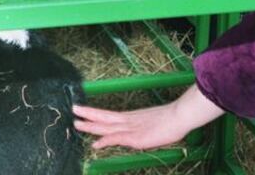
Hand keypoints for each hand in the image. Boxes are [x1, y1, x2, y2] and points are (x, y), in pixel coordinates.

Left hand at [73, 86, 224, 149]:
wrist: (179, 116)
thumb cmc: (172, 120)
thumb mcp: (154, 124)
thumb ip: (144, 129)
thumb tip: (141, 133)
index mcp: (132, 117)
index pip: (110, 115)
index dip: (96, 114)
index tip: (84, 112)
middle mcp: (128, 120)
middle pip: (104, 117)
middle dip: (88, 114)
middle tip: (74, 110)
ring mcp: (131, 128)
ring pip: (106, 126)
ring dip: (91, 125)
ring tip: (77, 123)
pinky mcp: (135, 137)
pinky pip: (116, 138)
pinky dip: (105, 140)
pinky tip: (95, 143)